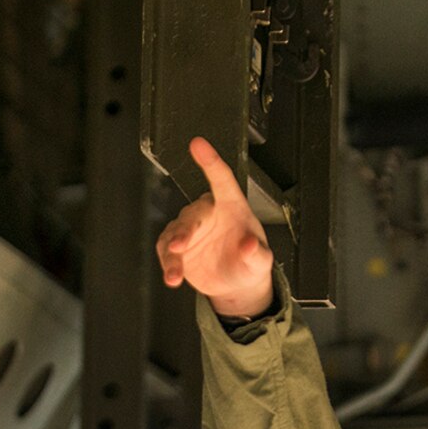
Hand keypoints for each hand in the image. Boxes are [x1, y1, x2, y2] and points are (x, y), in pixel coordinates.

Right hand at [156, 137, 274, 317]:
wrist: (236, 283)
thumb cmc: (250, 262)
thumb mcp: (261, 261)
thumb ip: (257, 254)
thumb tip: (250, 245)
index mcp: (232, 207)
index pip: (222, 179)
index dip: (210, 161)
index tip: (198, 144)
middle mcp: (209, 213)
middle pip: (192, 214)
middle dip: (184, 230)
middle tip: (179, 246)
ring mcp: (190, 229)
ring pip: (174, 235)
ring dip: (172, 254)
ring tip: (175, 274)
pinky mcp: (176, 245)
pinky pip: (166, 250)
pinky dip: (168, 264)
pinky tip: (173, 276)